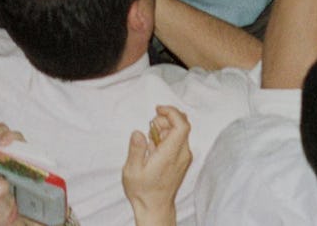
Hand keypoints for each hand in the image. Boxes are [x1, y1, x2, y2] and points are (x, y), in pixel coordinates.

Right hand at [123, 106, 191, 225]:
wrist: (155, 209)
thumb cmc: (143, 192)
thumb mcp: (132, 171)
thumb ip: (136, 149)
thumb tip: (138, 132)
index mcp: (170, 154)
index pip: (181, 125)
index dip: (172, 112)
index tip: (158, 109)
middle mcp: (182, 154)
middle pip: (181, 125)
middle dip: (166, 120)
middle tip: (150, 126)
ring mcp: (184, 157)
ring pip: (180, 132)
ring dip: (166, 129)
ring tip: (150, 140)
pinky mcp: (183, 161)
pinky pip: (179, 141)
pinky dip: (167, 137)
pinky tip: (154, 148)